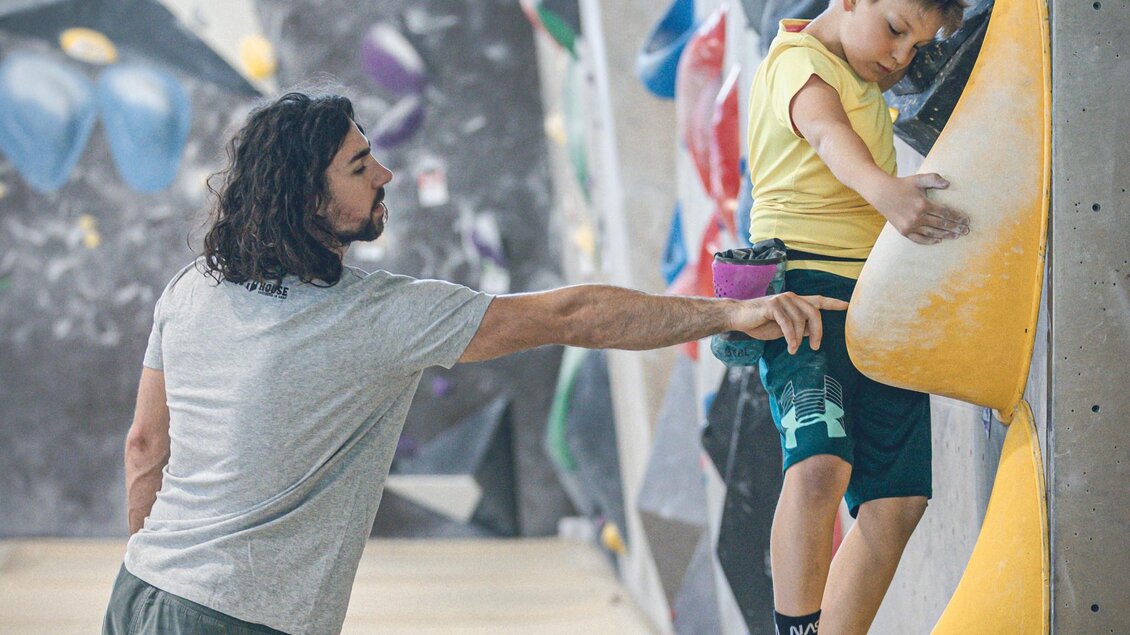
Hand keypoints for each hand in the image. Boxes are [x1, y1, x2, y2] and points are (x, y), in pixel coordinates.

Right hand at [731, 293, 848, 354]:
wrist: (737, 317)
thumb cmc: (759, 323)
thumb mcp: (782, 328)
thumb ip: (797, 328)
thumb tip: (811, 333)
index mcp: (795, 301)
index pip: (818, 300)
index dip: (833, 303)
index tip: (847, 306)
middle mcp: (791, 297)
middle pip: (814, 313)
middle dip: (818, 331)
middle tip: (816, 347)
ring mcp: (782, 300)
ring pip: (801, 320)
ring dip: (799, 338)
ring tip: (793, 350)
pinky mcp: (773, 305)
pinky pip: (788, 323)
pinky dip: (791, 337)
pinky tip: (790, 347)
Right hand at [869, 173, 969, 244]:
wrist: (881, 193)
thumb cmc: (902, 185)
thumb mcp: (918, 179)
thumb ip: (934, 179)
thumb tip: (948, 184)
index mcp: (923, 204)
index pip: (945, 212)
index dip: (957, 217)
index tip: (966, 220)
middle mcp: (917, 217)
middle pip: (941, 224)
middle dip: (955, 227)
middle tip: (966, 231)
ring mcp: (910, 226)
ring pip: (932, 233)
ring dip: (945, 235)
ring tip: (956, 236)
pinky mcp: (903, 231)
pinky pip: (919, 239)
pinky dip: (929, 241)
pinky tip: (938, 240)